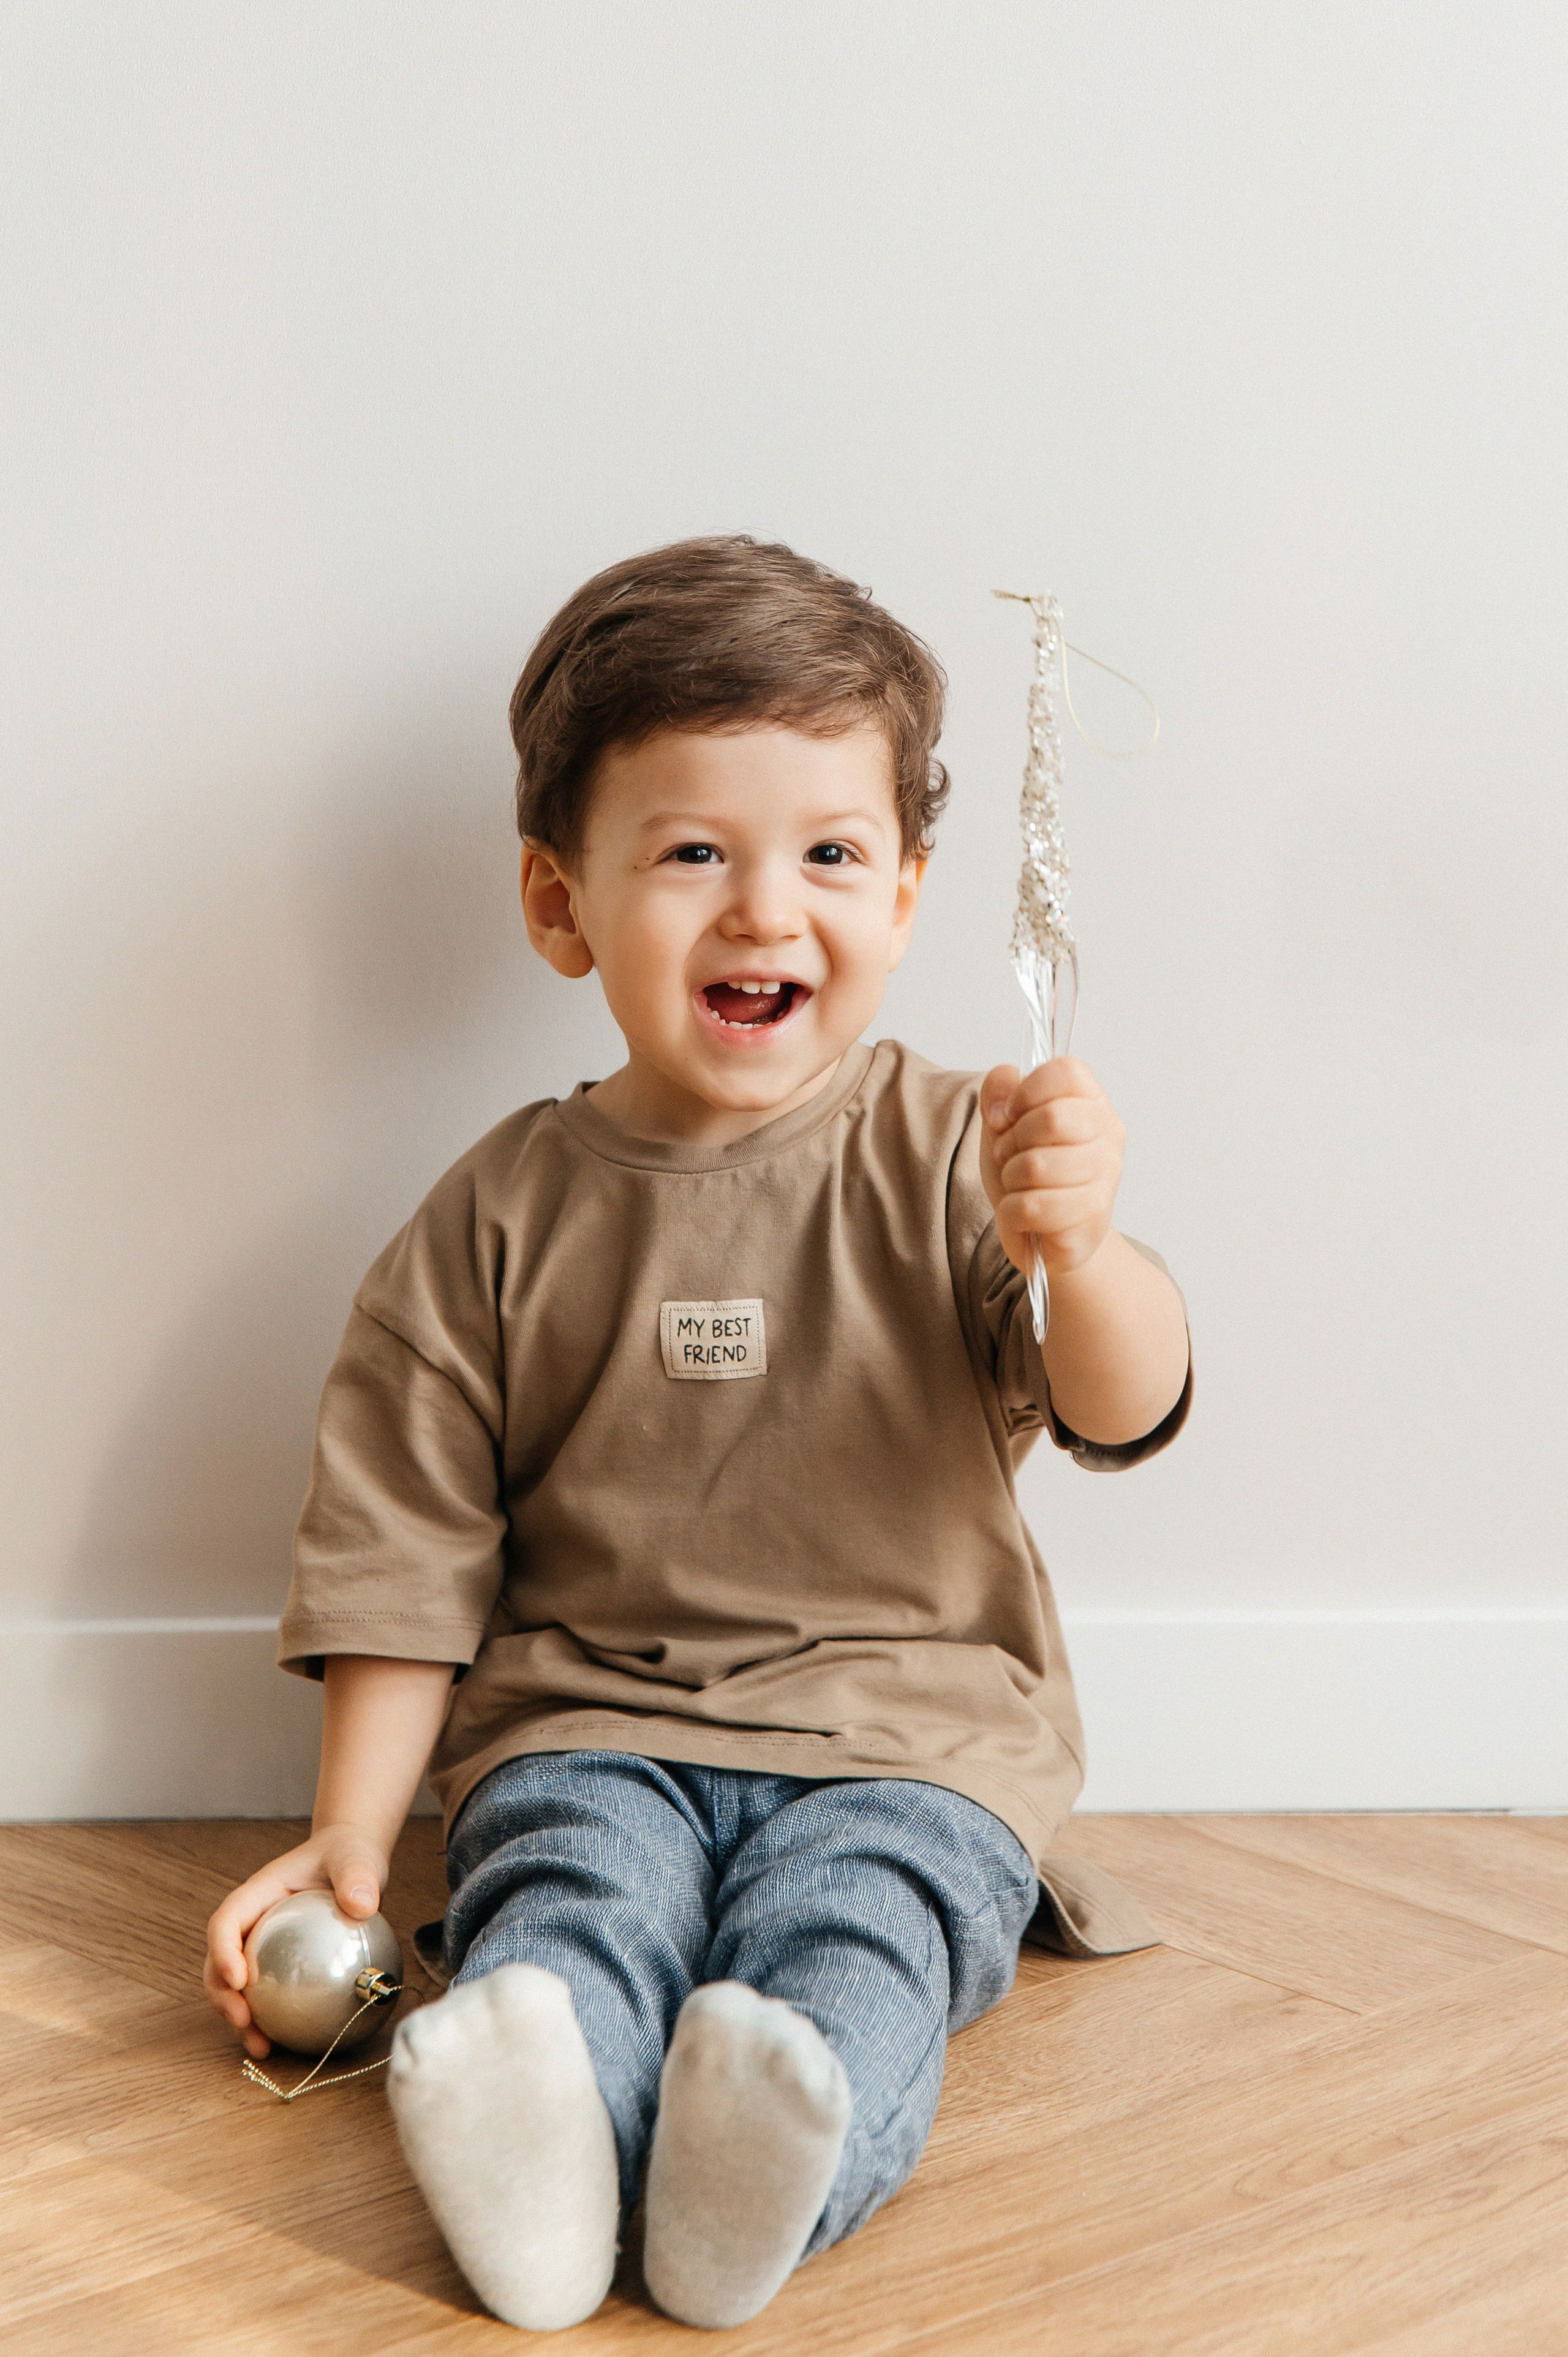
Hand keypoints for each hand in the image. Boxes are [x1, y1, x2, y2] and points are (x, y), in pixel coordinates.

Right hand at [202, 1823, 388, 2059]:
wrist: (351, 1860)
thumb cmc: (348, 1855)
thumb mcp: (356, 1858)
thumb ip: (357, 1876)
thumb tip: (362, 1905)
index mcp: (258, 1893)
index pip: (227, 1921)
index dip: (222, 1951)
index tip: (239, 1979)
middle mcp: (251, 1921)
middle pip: (219, 1960)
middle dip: (222, 1995)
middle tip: (243, 2021)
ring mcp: (260, 1945)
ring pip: (234, 1986)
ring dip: (238, 2018)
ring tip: (259, 2046)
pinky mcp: (276, 1964)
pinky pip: (265, 1994)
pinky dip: (268, 2020)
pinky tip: (285, 2044)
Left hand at [979, 1057, 1126, 1278]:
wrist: (1045, 1236)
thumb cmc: (1029, 1176)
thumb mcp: (1003, 1126)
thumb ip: (998, 1092)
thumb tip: (1004, 1078)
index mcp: (1092, 1103)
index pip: (1067, 1071)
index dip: (1025, 1091)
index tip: (1008, 1115)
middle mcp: (1108, 1137)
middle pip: (1052, 1118)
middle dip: (1012, 1141)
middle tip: (1009, 1157)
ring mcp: (1106, 1178)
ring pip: (1036, 1166)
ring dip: (1010, 1179)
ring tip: (1019, 1187)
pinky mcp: (1092, 1217)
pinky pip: (1032, 1206)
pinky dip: (1012, 1213)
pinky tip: (1025, 1216)